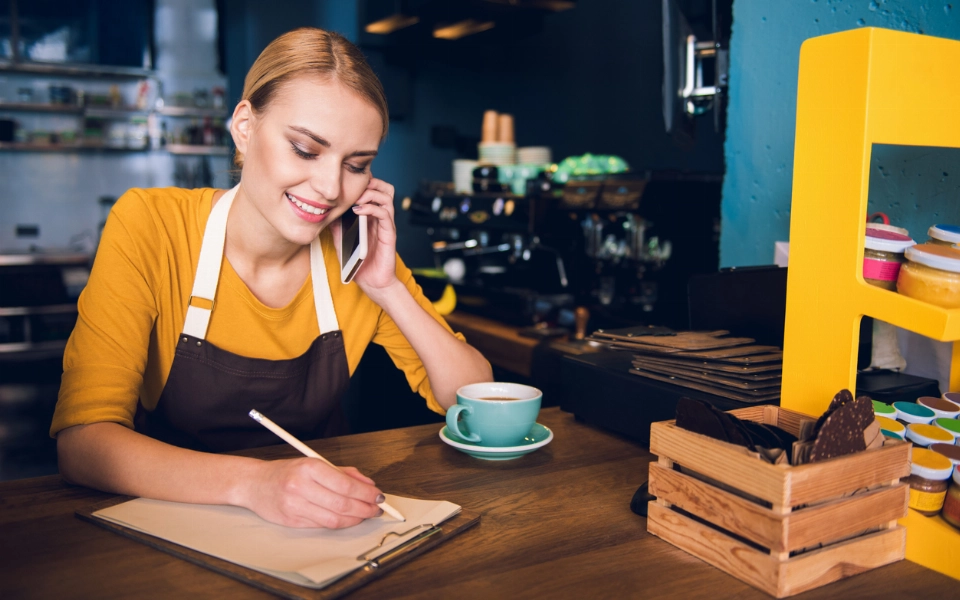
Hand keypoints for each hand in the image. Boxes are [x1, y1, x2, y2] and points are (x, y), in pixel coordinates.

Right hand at [242, 457, 384, 527]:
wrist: (254, 483)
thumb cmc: (287, 472)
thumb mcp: (315, 463)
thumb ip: (343, 473)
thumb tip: (368, 484)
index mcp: (310, 468)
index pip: (346, 485)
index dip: (366, 494)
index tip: (379, 496)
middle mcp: (301, 487)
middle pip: (342, 504)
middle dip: (365, 508)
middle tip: (377, 508)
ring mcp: (295, 506)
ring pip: (334, 519)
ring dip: (355, 518)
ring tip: (366, 514)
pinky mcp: (292, 522)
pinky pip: (322, 525)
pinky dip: (340, 523)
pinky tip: (348, 519)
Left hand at [346, 177, 398, 293]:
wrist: (373, 283)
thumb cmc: (359, 263)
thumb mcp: (341, 241)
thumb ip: (337, 226)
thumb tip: (325, 211)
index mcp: (371, 216)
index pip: (373, 189)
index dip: (362, 182)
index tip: (346, 183)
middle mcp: (380, 217)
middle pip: (383, 187)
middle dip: (370, 182)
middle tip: (354, 188)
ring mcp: (386, 224)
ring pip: (386, 195)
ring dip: (370, 192)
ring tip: (356, 198)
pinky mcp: (389, 232)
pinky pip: (384, 213)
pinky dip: (371, 207)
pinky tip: (358, 210)